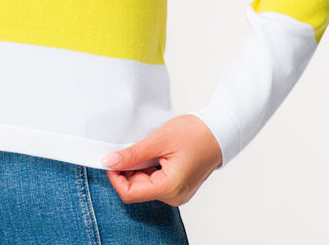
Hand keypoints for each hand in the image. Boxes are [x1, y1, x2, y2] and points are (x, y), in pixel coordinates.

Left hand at [102, 114, 221, 205]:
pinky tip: (153, 153)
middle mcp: (174, 196)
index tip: (111, 158)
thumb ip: (132, 154)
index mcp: (169, 188)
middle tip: (130, 147)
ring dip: (139, 168)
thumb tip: (109, 162)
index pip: (130, 193)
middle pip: (137, 190)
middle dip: (128, 170)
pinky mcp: (179, 186)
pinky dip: (149, 168)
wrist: (219, 132)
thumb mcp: (158, 140)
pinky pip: (156, 182)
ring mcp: (177, 193)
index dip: (116, 177)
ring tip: (146, 147)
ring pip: (145, 185)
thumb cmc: (194, 133)